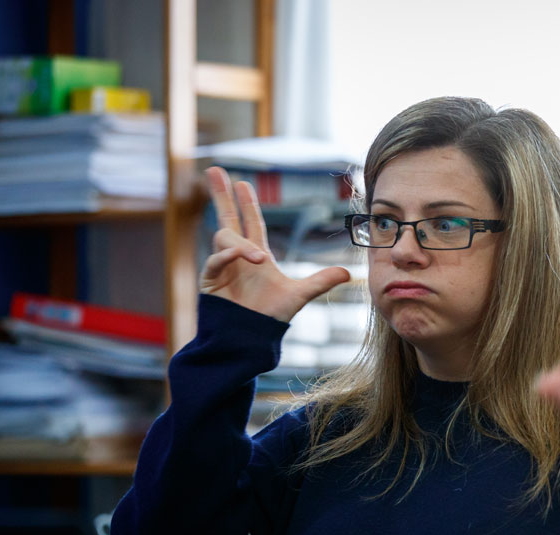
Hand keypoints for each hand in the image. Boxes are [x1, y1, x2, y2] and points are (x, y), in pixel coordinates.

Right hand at [202, 166, 350, 321]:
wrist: (250, 340)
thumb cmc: (270, 318)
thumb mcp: (299, 296)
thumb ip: (320, 282)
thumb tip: (348, 273)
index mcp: (255, 255)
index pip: (250, 222)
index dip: (246, 202)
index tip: (241, 181)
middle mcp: (237, 257)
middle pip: (227, 218)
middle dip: (221, 195)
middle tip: (215, 169)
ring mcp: (222, 267)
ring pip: (224, 239)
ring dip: (241, 244)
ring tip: (260, 259)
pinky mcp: (211, 281)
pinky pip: (215, 261)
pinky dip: (226, 257)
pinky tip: (241, 257)